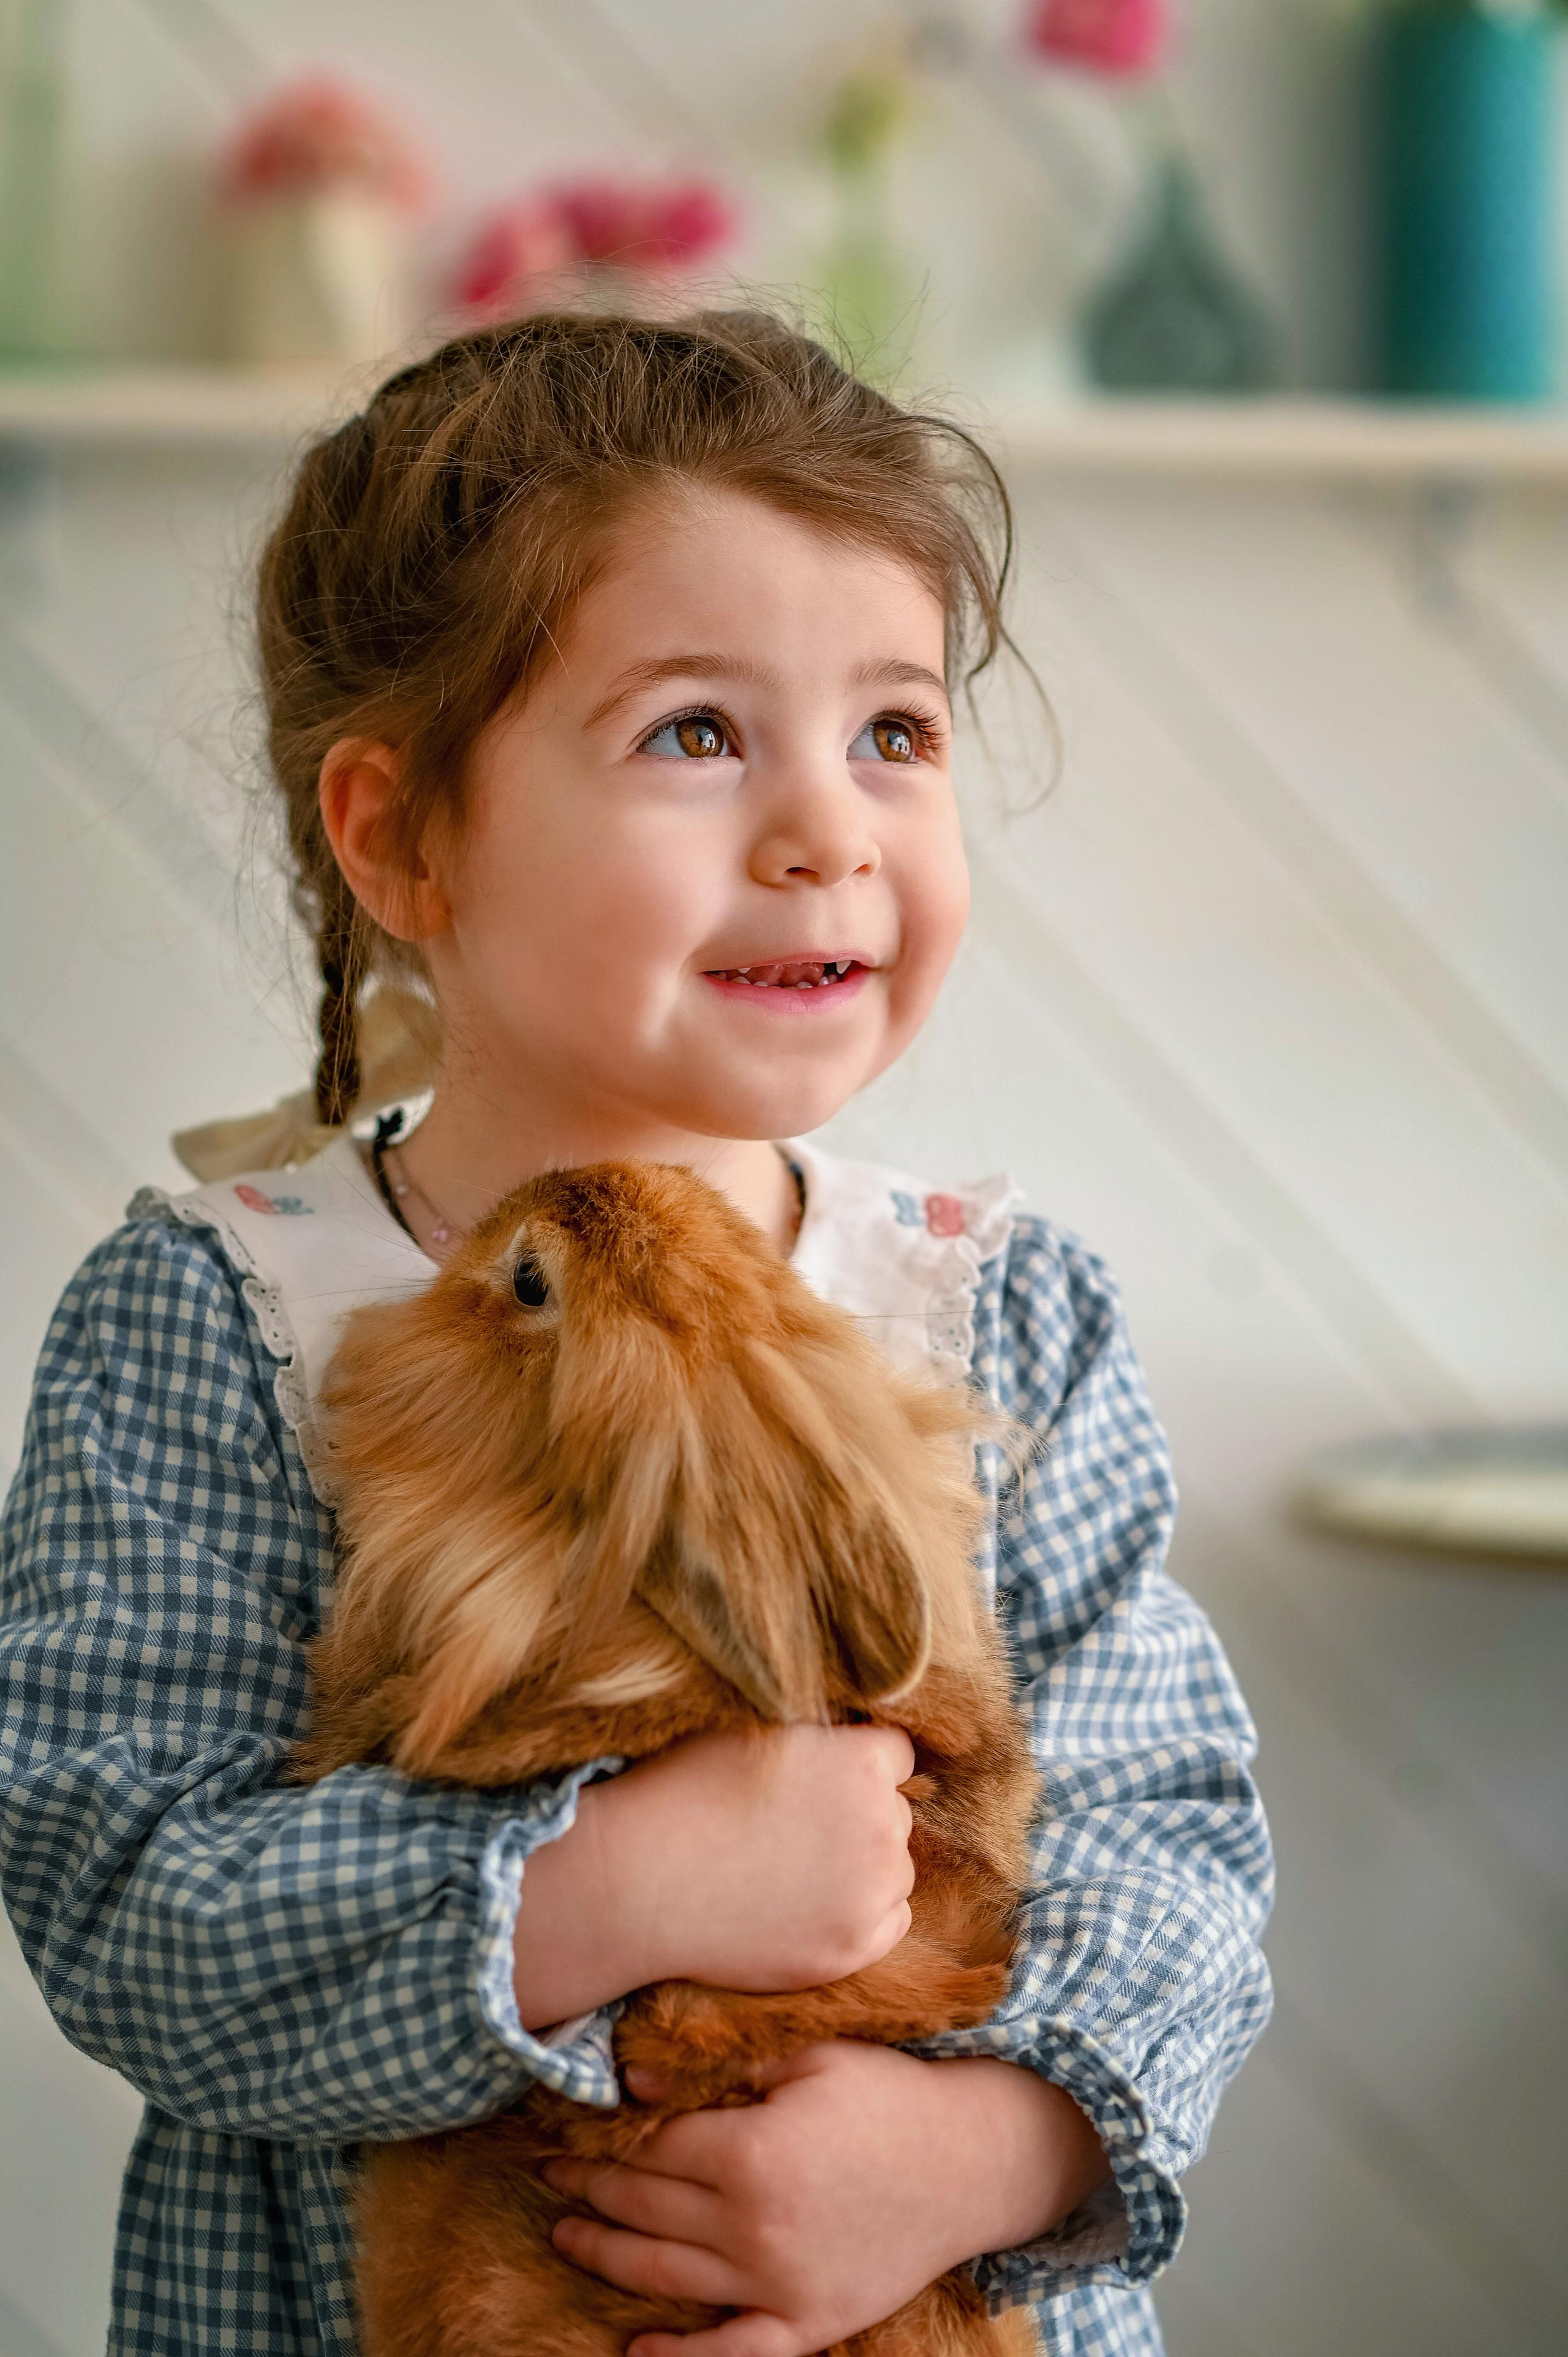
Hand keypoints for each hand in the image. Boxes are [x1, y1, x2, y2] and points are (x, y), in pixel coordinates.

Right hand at [514, 1726, 915, 2028]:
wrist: (639, 1880)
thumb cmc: (687, 1791)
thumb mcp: (762, 1729)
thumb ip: (824, 1736)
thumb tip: (858, 1736)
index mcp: (863, 1761)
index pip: (896, 1756)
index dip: (853, 1764)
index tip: (817, 1781)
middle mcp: (882, 1824)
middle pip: (894, 1814)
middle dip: (857, 1817)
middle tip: (794, 1829)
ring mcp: (871, 1892)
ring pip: (893, 1870)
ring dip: (860, 1868)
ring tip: (790, 1871)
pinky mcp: (853, 1947)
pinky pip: (890, 1921)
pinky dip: (860, 1914)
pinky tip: (804, 1906)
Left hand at [542, 2042, 1112, 2356]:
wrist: (971, 2163)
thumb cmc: (890, 2095)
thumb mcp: (811, 2056)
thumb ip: (723, 2067)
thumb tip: (635, 2079)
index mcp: (754, 2152)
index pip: (651, 2148)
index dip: (601, 2137)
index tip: (563, 2128)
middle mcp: (756, 2227)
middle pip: (646, 2209)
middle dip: (589, 2189)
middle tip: (549, 2173)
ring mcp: (780, 2286)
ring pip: (666, 2278)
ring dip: (605, 2256)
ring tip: (565, 2232)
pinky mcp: (809, 2324)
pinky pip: (731, 2354)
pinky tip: (635, 2351)